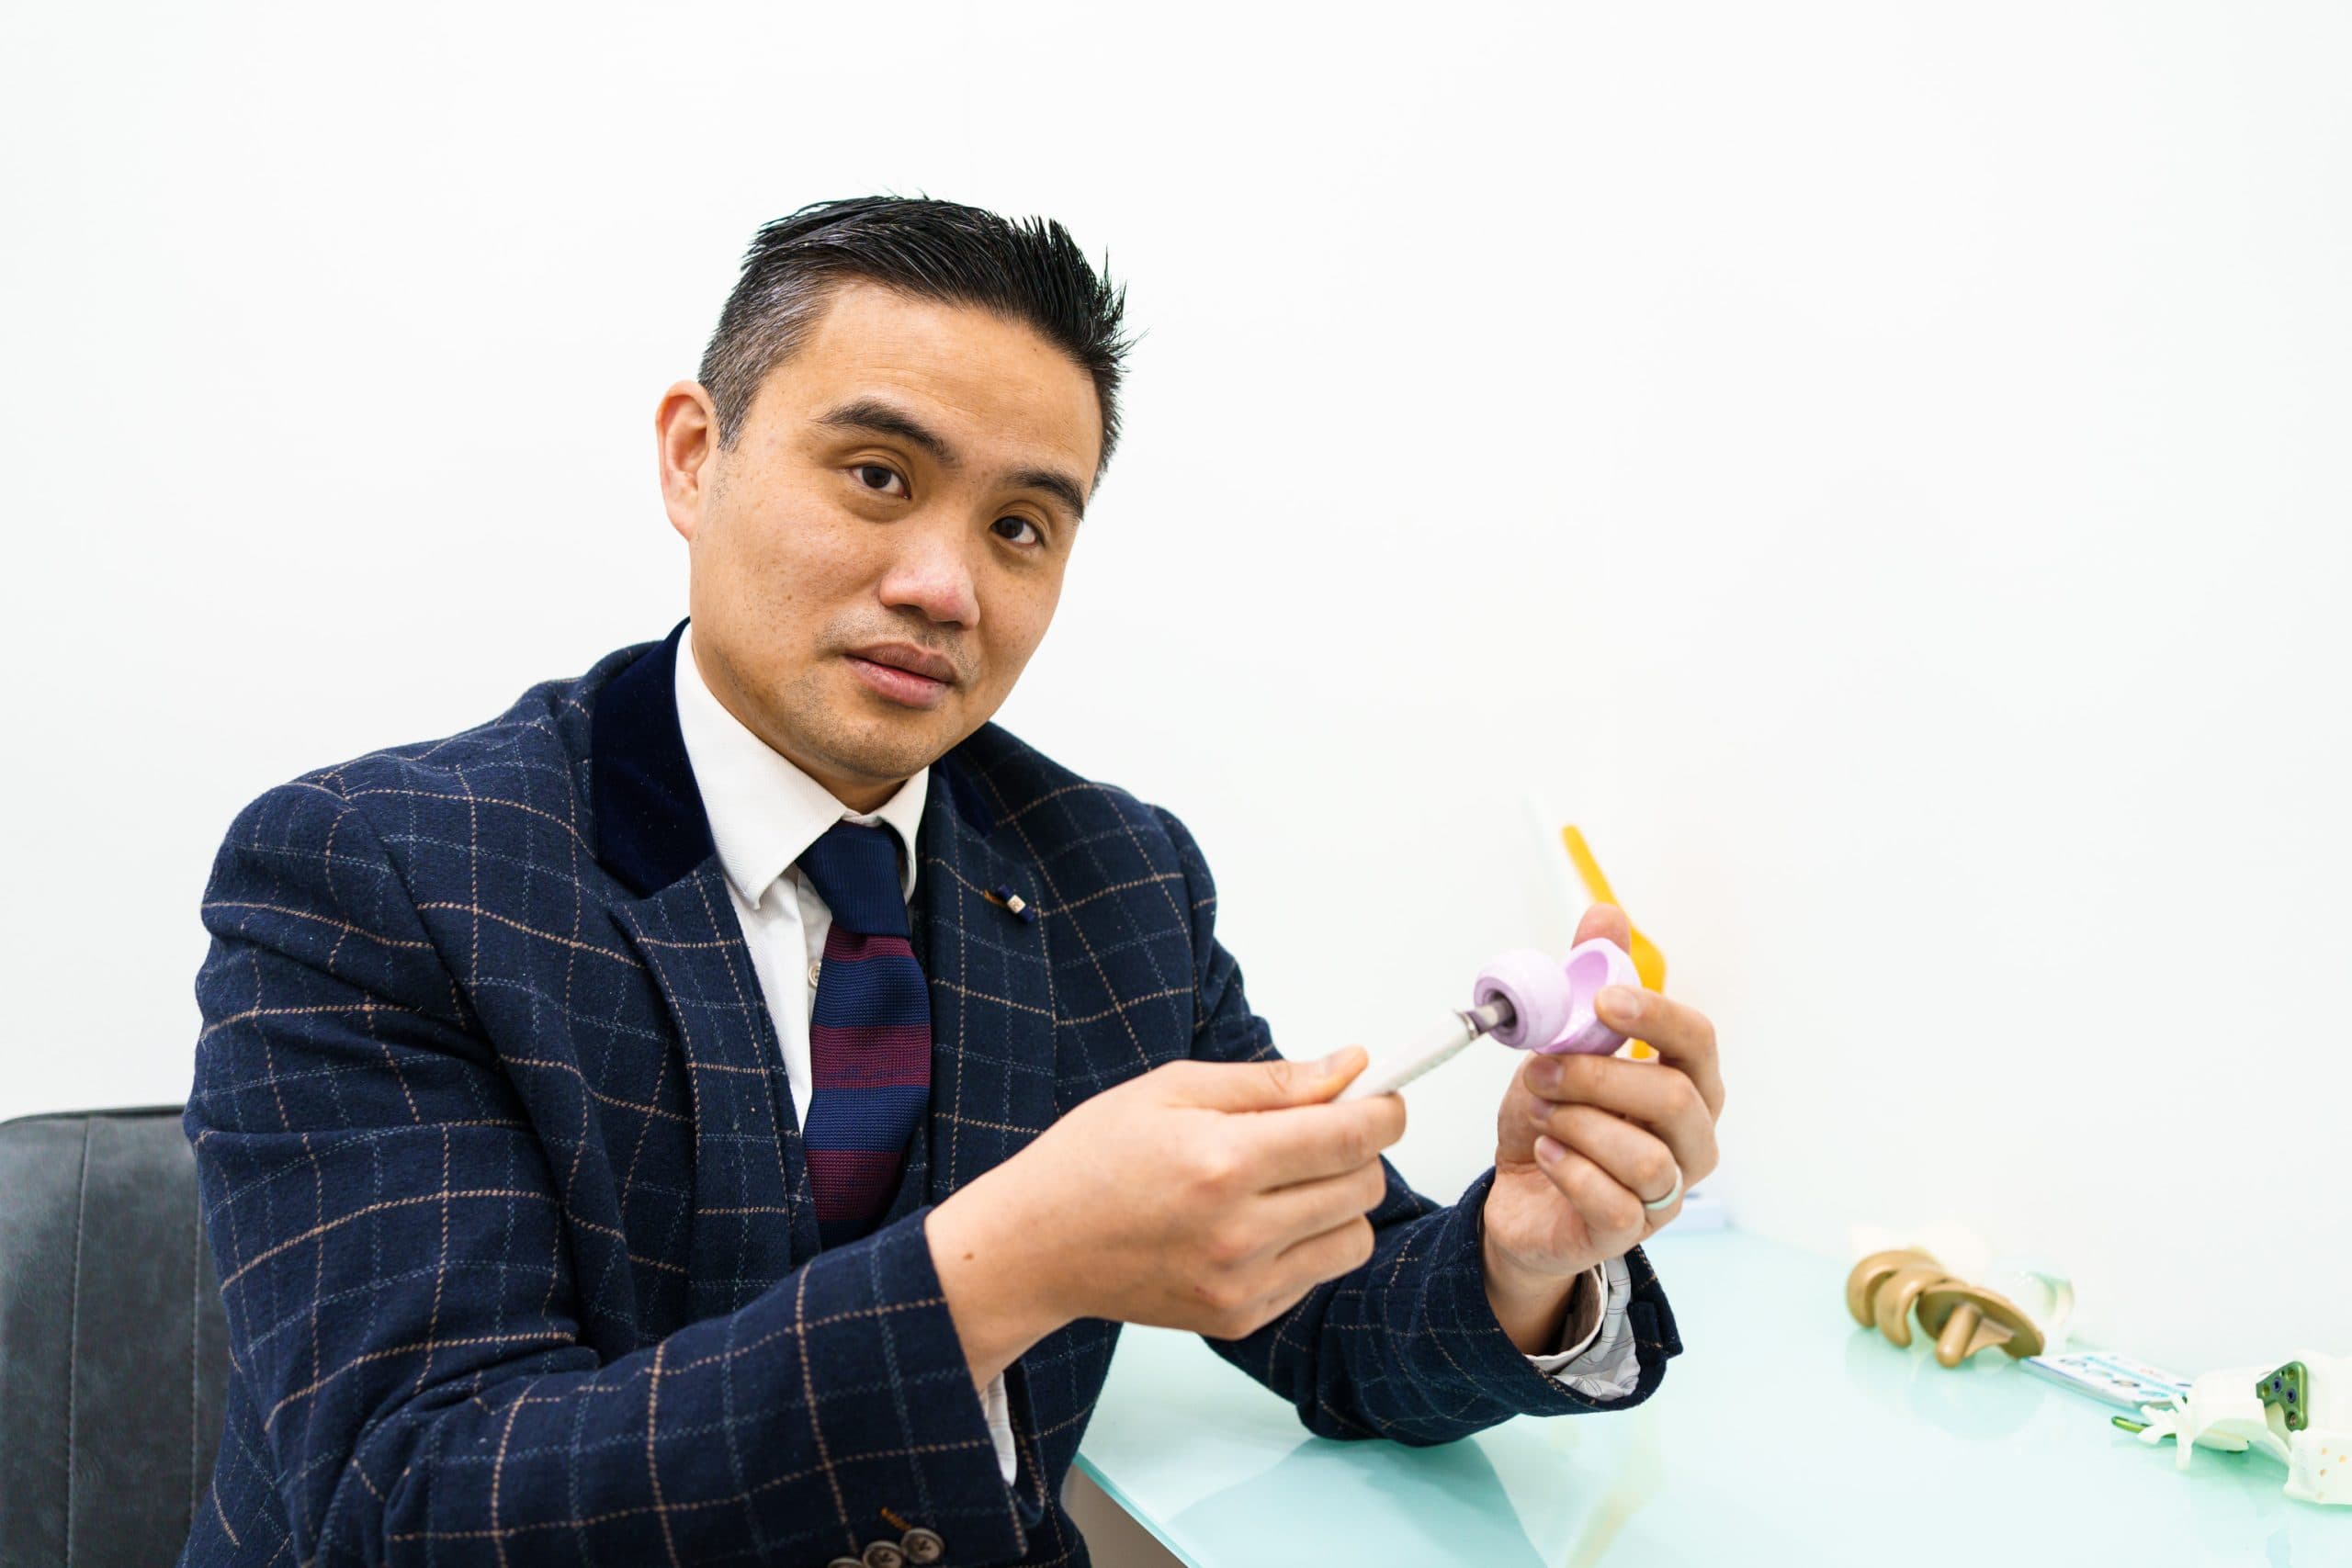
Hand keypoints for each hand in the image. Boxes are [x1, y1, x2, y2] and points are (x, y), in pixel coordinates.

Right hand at [928, 1048, 1403, 1386]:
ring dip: (1338, 1202)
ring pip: (1354, 1237)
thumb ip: (1272, 1082)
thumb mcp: (1174, 1088)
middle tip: (1318, 1132)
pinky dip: (1304, 1243)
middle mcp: (1240, 1231)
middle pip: (1364, 1186)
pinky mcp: (1238, 1318)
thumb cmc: (1095, 1156)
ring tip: (1286, 1181)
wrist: (1036, 1247)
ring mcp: (1241, 1284)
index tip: (1383, 1098)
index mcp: (1224, 1161)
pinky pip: (1316, 1275)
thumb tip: (1352, 1067)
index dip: (1385, 1110)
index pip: (1352, 1137)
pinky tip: (1254, 1222)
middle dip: (1358, 1150)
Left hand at [1480, 904, 1725, 1348]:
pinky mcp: (1630, 1232)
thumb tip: (1606, 914)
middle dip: (1598, 1076)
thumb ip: (1584, 982)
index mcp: (1684, 1081)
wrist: (1518, 1199)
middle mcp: (1690, 1137)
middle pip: (1677, 1096)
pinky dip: (1572, 1172)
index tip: (1603, 1000)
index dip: (1655, 1016)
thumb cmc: (1553, 1119)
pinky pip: (1616, 1202)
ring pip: (1646, 1154)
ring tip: (1539, 1116)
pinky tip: (1546, 1157)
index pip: (1696, 1039)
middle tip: (1542, 1069)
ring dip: (1578, 1126)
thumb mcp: (1558, 1044)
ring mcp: (1666, 1190)